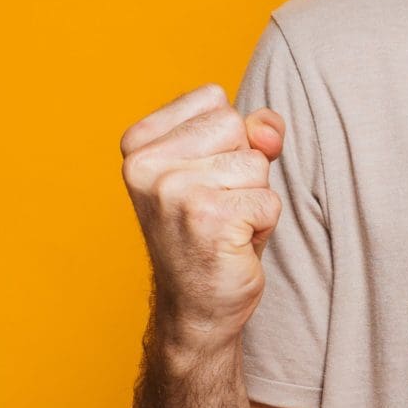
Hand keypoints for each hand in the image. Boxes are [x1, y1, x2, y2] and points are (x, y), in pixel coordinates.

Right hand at [120, 83, 287, 352]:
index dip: (227, 140)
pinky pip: (269, 200)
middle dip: (243, 167)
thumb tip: (269, 133)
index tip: (203, 178)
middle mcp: (145, 164)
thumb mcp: (227, 165)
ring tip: (224, 226)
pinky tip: (232, 244)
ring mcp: (172, 191)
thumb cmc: (212, 229)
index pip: (214, 100)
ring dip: (254, 198)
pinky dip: (263, 224)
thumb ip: (252, 130)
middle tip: (216, 207)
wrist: (197, 307)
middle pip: (236, 126)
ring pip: (256, 163)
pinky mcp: (206, 218)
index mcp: (138, 143)